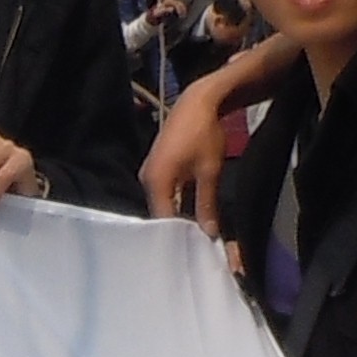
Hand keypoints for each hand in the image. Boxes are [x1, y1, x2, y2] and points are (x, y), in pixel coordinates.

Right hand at [140, 34, 292, 231]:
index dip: (177, 239)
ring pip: (162, 206)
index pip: (163, 222)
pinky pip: (163, 196)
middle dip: (177, 232)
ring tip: (193, 238)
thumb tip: (209, 234)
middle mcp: (147, 181)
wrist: (197, 102)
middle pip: (160, 216)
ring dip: (176, 220)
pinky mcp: (156, 171)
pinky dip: (175, 206)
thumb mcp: (210, 171)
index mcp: (157, 182)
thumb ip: (206, 204)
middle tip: (195, 250)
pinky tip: (188, 217)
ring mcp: (149, 175)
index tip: (193, 255)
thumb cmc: (204, 133)